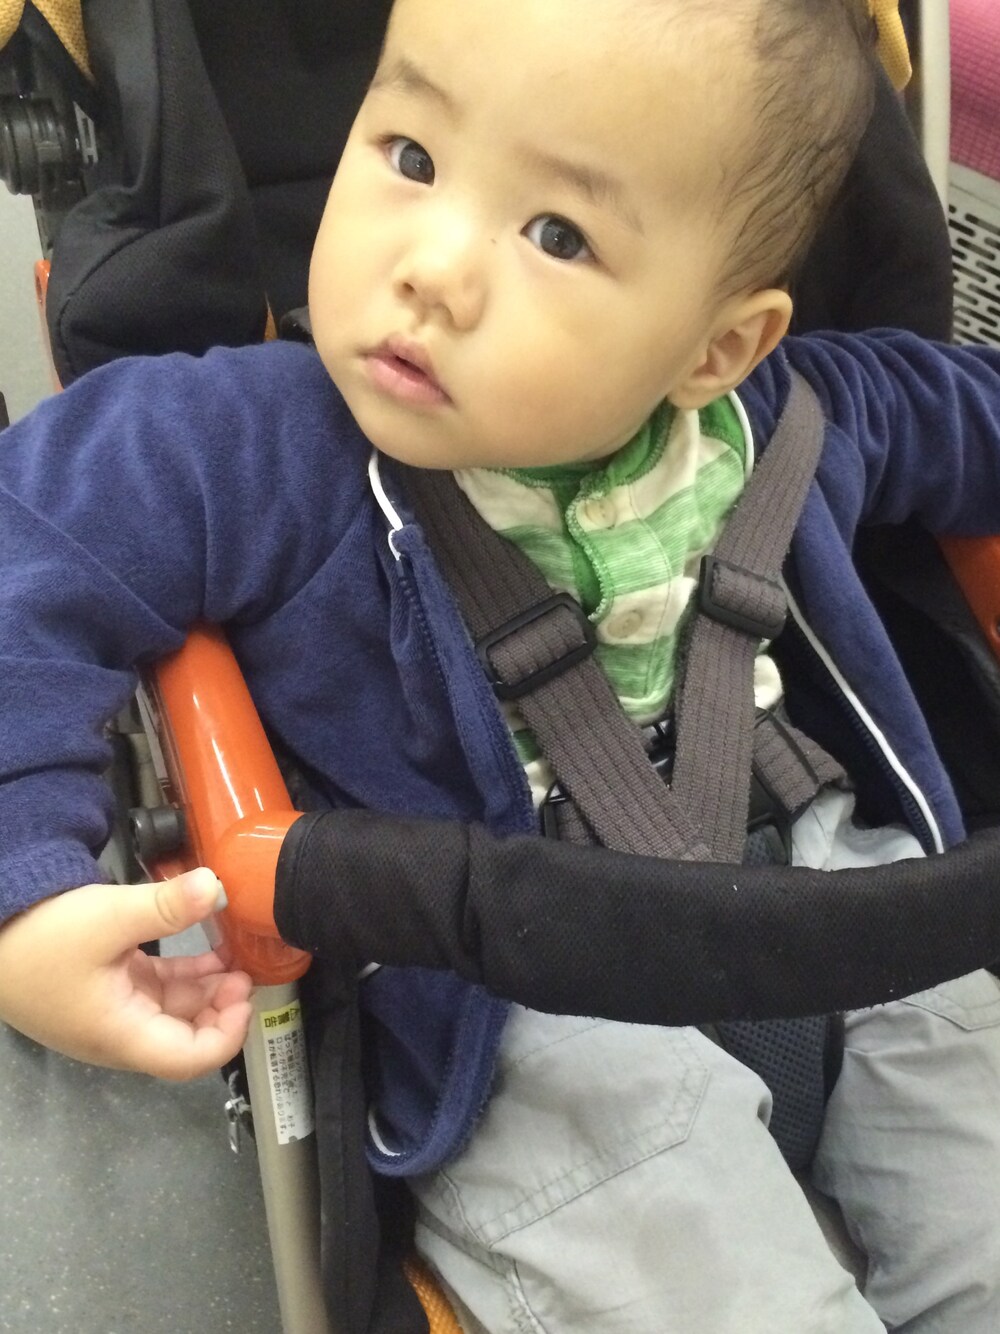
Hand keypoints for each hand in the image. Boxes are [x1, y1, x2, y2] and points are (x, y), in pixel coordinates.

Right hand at [0, 869, 252, 1079]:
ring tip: (233, 955)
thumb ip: (167, 908)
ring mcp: (111, 1010)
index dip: (226, 1035)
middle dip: (220, 1007)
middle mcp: (118, 1032)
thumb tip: (217, 887)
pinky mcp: (105, 986)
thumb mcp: (108, 918)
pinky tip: (209, 952)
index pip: (187, 1060)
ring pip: (172, 1010)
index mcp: (120, 1034)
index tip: (245, 996)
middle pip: (184, 1036)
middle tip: (243, 970)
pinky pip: (155, 990)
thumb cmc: (40, 936)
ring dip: (206, 988)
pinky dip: (184, 974)